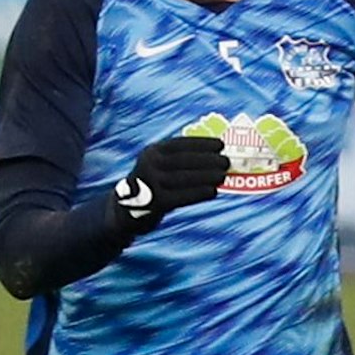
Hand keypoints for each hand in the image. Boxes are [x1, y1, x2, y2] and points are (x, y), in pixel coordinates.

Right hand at [110, 134, 228, 232]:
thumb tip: (216, 157)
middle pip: (183, 160)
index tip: (220, 144)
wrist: (128, 211)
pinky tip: (213, 191)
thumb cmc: (155, 185)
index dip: (201, 143)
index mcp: (152, 152)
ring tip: (223, 175)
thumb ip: (180, 160)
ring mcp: (151, 183)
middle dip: (208, 160)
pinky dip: (199, 193)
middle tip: (226, 162)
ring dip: (206, 176)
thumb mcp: (160, 166)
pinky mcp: (155, 202)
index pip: (179, 144)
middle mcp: (149, 165)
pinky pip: (181, 196)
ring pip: (184, 178)